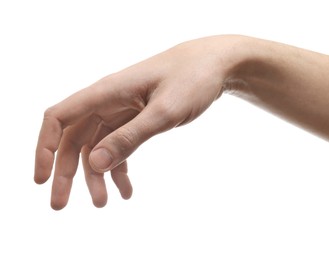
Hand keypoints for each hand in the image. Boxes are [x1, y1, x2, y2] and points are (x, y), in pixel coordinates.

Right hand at [34, 36, 230, 209]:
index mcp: (107, 92)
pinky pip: (119, 145)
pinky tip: (127, 189)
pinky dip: (119, 168)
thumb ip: (130, 137)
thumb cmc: (192, 80)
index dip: (45, 149)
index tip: (41, 180)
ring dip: (96, 175)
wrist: (214, 65)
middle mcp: (108, 101)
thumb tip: (96, 164)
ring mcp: (121, 110)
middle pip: (75, 138)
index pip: (59, 118)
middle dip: (67, 173)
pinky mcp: (135, 118)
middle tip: (62, 205)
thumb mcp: (163, 112)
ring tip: (103, 203)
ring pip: (97, 146)